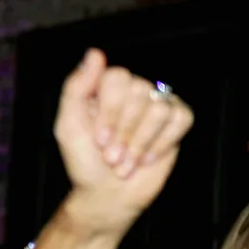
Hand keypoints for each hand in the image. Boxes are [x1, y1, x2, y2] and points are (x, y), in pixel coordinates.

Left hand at [54, 49, 193, 234]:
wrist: (107, 195)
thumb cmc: (84, 162)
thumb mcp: (69, 127)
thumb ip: (75, 89)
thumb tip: (94, 53)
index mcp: (104, 89)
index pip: (117, 77)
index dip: (110, 112)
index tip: (100, 141)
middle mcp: (133, 91)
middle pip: (139, 93)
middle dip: (123, 133)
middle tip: (111, 157)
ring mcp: (157, 103)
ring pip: (159, 109)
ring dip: (139, 144)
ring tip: (125, 163)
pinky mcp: (177, 120)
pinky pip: (180, 119)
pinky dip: (161, 144)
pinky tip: (146, 158)